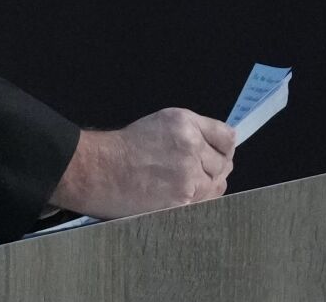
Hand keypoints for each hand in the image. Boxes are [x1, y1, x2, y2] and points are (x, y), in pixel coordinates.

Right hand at [49, 107, 235, 218]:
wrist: (99, 170)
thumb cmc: (124, 148)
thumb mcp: (161, 124)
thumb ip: (192, 131)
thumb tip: (218, 147)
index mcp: (185, 123)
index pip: (226, 137)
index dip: (224, 148)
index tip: (219, 154)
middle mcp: (191, 145)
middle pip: (225, 163)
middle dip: (214, 169)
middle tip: (197, 173)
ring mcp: (188, 175)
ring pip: (217, 185)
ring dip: (206, 187)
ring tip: (185, 186)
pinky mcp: (183, 199)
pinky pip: (205, 202)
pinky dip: (198, 201)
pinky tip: (180, 196)